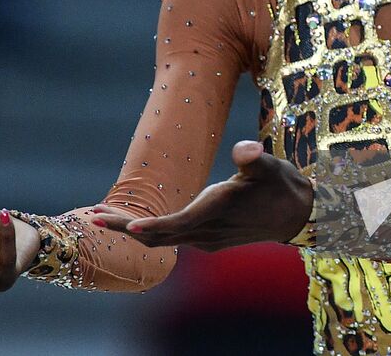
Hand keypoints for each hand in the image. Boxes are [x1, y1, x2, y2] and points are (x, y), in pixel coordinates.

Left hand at [93, 140, 311, 251]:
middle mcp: (206, 231)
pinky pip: (171, 238)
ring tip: (103, 215)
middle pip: (158, 236)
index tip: (128, 226)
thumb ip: (254, 158)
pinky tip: (136, 224)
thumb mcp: (270, 166)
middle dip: (124, 228)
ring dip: (133, 230)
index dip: (152, 226)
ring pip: (162, 239)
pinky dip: (149, 232)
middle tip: (92, 217)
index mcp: (215, 213)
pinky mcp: (208, 238)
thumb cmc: (281, 186)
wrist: (297, 215)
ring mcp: (205, 238)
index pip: (177, 224)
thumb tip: (245, 151)